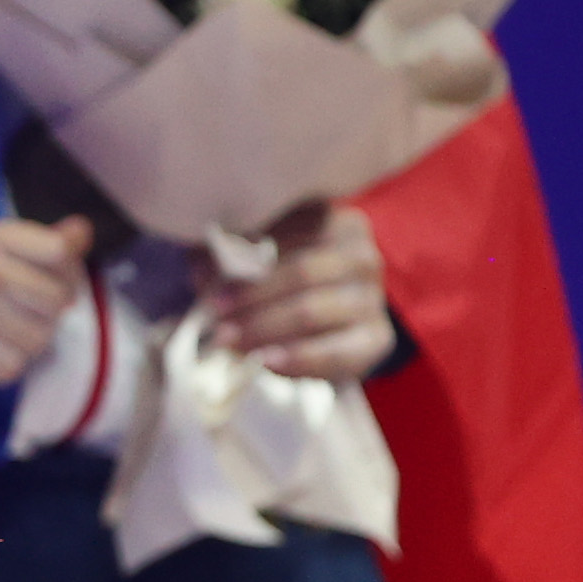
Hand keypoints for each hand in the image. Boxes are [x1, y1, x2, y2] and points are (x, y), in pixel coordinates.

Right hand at [0, 215, 93, 400]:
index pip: (60, 253)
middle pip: (56, 300)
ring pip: (38, 338)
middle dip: (47, 319)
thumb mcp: (7, 261)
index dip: (67, 277)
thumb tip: (82, 228)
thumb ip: (50, 246)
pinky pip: (13, 365)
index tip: (43, 285)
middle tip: (16, 318)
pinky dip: (3, 367)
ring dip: (25, 346)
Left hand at [204, 204, 395, 380]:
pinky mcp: (378, 339)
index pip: (288, 231)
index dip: (244, 251)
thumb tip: (205, 268)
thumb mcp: (253, 257)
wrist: (324, 326)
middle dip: (252, 295)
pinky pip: (335, 352)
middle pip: (301, 272)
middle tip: (214, 312)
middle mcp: (362, 255)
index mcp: (336, 221)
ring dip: (263, 327)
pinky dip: (296, 358)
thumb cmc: (280, 279)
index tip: (204, 272)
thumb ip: (229, 253)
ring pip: (312, 311)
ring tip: (227, 338)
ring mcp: (373, 297)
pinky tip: (265, 361)